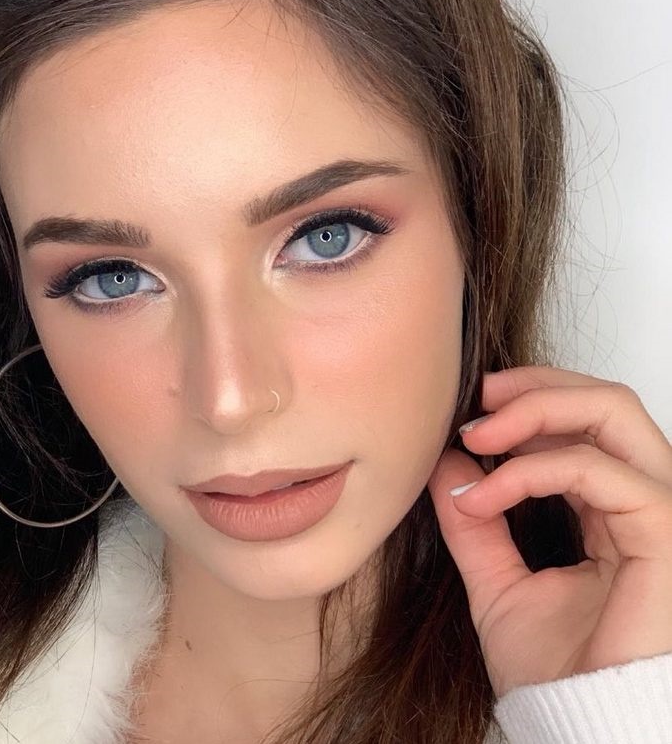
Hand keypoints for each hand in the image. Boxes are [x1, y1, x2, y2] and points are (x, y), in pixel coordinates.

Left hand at [427, 365, 671, 697]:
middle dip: (535, 387)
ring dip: (535, 409)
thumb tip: (447, 462)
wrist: (579, 730)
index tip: (468, 414)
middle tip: (476, 400)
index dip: (528, 402)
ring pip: (613, 413)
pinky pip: (599, 470)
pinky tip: (483, 496)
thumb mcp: (496, 581)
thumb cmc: (555, 674)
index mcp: (613, 513)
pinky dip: (531, 471)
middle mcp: (643, 503)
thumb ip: (476, 523)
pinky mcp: (665, 534)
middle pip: (607, 402)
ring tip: (476, 434)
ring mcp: (660, 515)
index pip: (586, 425)